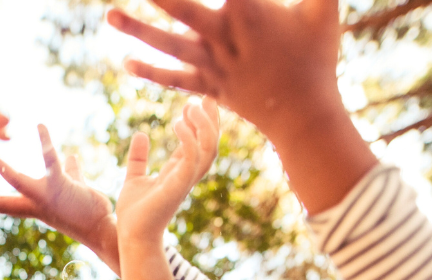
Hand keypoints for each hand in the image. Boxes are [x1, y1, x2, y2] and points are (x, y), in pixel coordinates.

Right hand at [0, 125, 120, 273]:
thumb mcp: (75, 188)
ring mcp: (44, 197)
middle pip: (0, 202)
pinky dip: (44, 141)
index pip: (2, 204)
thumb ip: (70, 172)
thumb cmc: (91, 210)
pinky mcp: (60, 186)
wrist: (104, 227)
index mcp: (34, 206)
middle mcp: (35, 205)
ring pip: (15, 180)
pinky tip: (40, 126)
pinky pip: (49, 160)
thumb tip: (70, 156)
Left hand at [106, 0, 341, 133]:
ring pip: (169, 45)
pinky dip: (150, 72)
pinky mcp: (208, 87)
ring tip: (107, 14)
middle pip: (181, 8)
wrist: (305, 116)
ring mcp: (213, 65)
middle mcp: (224, 37)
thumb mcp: (323, 10)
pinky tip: (125, 62)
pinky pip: (174, 79)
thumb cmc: (317, 57)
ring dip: (136, 29)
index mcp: (249, 13)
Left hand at [115, 100, 219, 243]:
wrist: (131, 236)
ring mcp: (185, 180)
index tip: (198, 100)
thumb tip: (140, 135)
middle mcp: (187, 175)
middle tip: (205, 96)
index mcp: (179, 172)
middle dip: (212, 119)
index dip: (202, 121)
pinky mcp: (178, 186)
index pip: (199, 142)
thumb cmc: (134, 213)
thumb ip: (139, 158)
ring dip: (205, 125)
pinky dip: (190, 139)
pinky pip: (192, 158)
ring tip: (192, 105)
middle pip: (211, 143)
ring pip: (209, 149)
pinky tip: (178, 122)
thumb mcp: (134, 178)